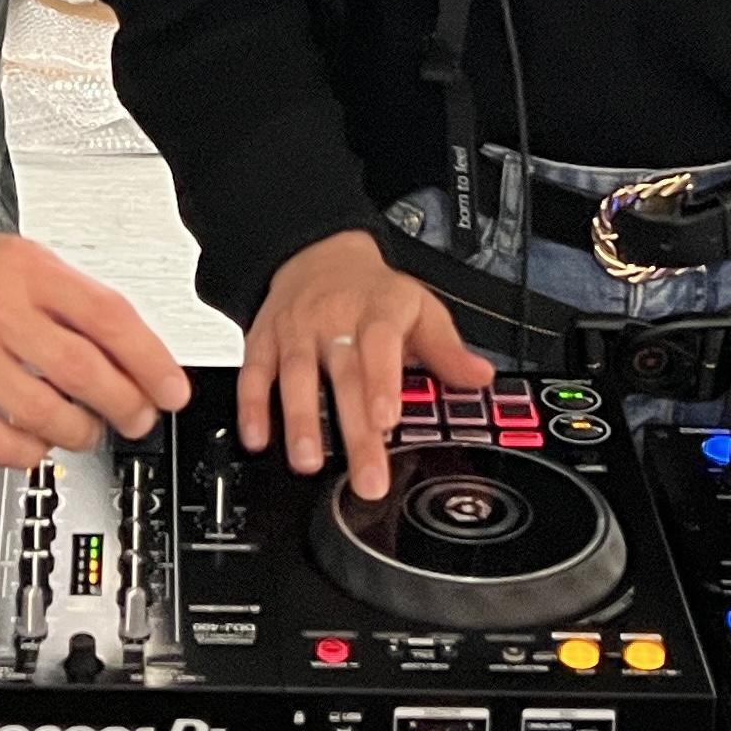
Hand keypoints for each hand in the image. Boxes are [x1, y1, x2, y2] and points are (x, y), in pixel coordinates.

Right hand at [0, 230, 190, 468]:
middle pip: (87, 372)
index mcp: (25, 270)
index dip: (152, 361)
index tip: (172, 389)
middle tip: (138, 417)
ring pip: (50, 415)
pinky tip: (38, 440)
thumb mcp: (12, 258)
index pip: (110, 318)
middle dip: (128, 406)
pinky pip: (4, 444)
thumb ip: (67, 296)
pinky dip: (34, 451)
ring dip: (83, 433)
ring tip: (88, 431)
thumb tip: (132, 349)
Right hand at [239, 230, 493, 501]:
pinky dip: (252, 406)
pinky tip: (257, 437)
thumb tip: (479, 378)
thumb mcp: (420, 309)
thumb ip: (446, 349)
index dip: (382, 381)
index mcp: (378, 310)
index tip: (387, 418)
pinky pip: (254, 372)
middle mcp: (334, 320)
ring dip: (299, 421)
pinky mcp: (264, 340)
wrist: (318, 254)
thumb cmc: (374, 294)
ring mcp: (296, 331)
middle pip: (343, 376)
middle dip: (353, 430)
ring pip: (295, 376)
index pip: (379, 343)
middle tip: (366, 476)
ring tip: (308, 461)